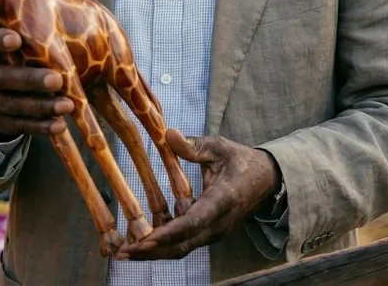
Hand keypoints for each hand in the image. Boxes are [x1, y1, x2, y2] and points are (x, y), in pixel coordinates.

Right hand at [0, 29, 72, 140]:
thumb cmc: (19, 56)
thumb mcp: (19, 42)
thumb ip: (32, 34)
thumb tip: (67, 17)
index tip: (17, 39)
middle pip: (2, 78)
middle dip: (30, 80)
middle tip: (57, 80)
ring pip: (12, 104)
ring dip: (41, 106)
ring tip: (67, 105)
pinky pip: (19, 125)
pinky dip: (41, 126)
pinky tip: (59, 124)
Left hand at [117, 131, 279, 260]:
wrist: (266, 180)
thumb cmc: (240, 161)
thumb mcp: (219, 147)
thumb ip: (194, 145)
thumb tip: (168, 134)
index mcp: (222, 201)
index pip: (194, 222)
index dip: (170, 233)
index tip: (146, 240)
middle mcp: (218, 224)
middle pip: (183, 245)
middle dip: (152, 251)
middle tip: (122, 253)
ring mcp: (214, 232)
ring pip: (181, 248)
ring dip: (154, 252)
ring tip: (124, 252)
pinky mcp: (208, 233)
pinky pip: (184, 243)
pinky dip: (162, 244)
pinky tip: (140, 241)